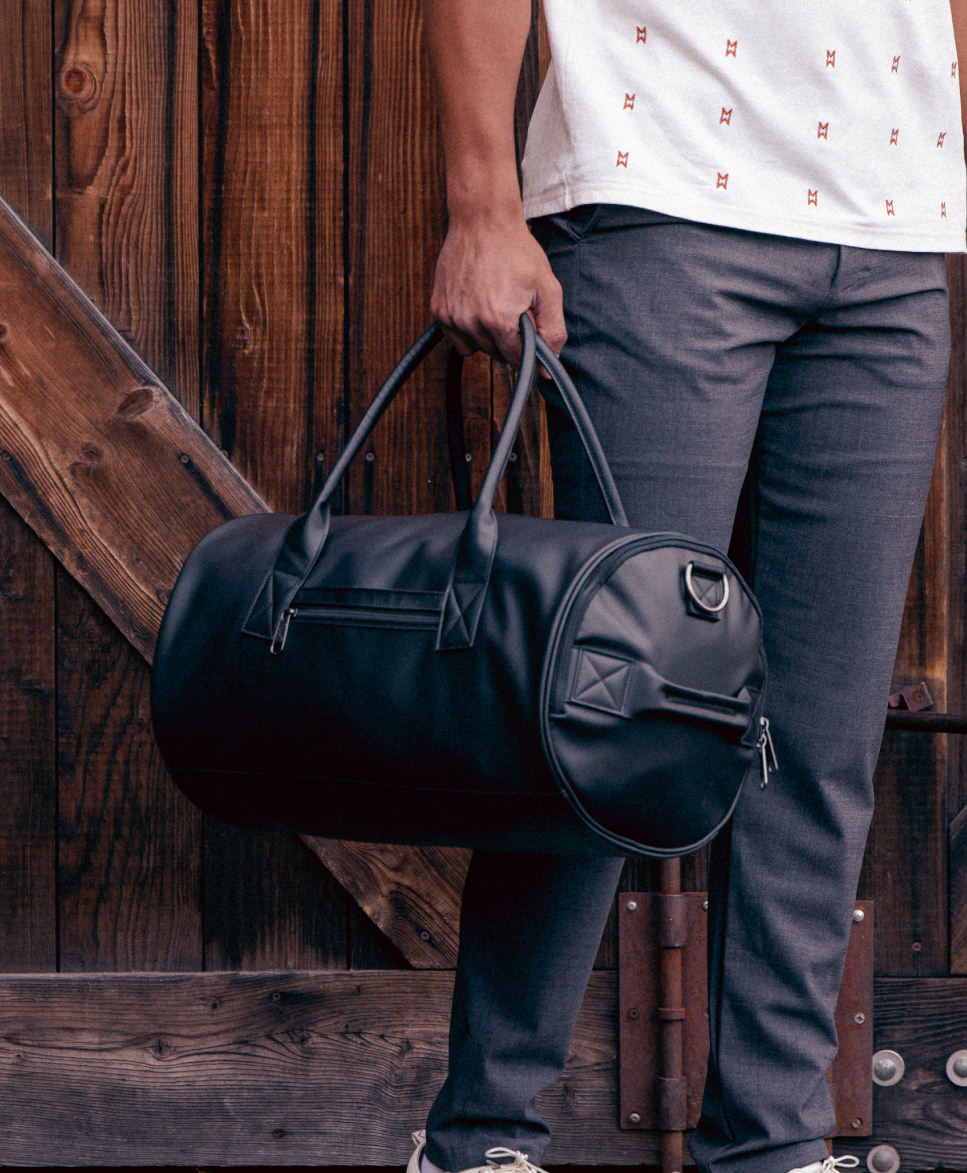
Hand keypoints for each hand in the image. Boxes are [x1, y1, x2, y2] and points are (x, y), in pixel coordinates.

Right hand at [430, 211, 565, 366]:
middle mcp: (470, 322)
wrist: (482, 221)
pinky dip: (469, 328)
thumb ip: (553, 330)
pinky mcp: (438, 310)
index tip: (530, 325)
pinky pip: (457, 338)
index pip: (517, 359)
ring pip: (476, 348)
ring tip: (494, 302)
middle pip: (497, 355)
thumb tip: (549, 366)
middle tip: (513, 306)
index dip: (529, 345)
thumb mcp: (548, 288)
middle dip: (510, 338)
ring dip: (489, 335)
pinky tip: (477, 304)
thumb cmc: (516, 251)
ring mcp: (451, 317)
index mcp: (498, 321)